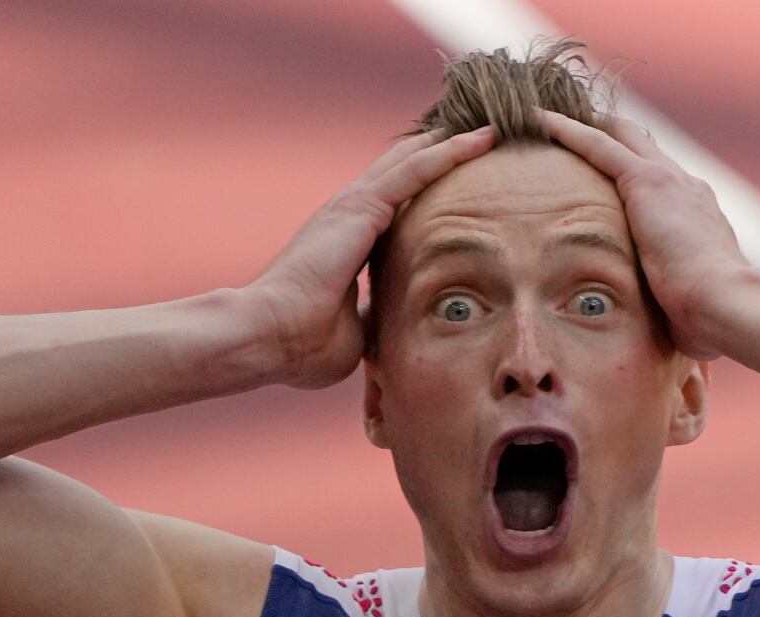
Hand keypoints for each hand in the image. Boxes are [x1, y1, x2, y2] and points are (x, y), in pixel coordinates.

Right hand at [251, 126, 497, 388]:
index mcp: (347, 241)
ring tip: (490, 127)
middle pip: (402, 171)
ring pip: (413, 161)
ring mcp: (352, 207)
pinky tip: (480, 139)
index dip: (424, 190)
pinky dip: (449, 152)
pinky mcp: (360, 207)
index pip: (394, 205)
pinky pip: (415, 170)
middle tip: (479, 134)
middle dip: (439, 153)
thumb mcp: (354, 331)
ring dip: (452, 144)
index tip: (458, 184)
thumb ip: (374, 318)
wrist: (269, 336)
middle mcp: (348, 214)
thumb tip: (391, 326)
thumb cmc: (302, 345)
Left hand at [538, 110, 747, 360]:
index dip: (634, 172)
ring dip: (586, 125)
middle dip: (611, 134)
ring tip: (545, 119)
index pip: (662, 184)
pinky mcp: (648, 182)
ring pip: (621, 136)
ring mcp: (669, 180)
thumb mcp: (690, 306)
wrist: (728, 305)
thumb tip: (670, 332)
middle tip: (572, 127)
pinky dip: (568, 130)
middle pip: (643, 147)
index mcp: (697, 216)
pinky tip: (539, 122)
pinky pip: (598, 145)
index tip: (610, 173)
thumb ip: (675, 304)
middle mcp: (686, 188)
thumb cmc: (712, 320)